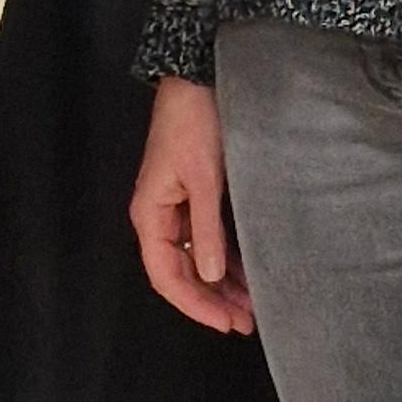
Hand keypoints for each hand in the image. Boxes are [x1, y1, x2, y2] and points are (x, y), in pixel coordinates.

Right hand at [129, 76, 255, 333]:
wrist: (197, 78)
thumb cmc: (194, 123)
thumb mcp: (204, 179)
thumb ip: (207, 229)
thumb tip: (211, 276)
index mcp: (150, 215)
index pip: (167, 276)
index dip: (195, 305)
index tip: (226, 323)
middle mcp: (159, 217)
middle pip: (180, 273)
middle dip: (211, 300)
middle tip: (246, 322)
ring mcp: (176, 208)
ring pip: (195, 259)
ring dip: (220, 283)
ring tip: (251, 305)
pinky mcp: (194, 197)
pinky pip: (205, 240)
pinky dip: (225, 259)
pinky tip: (246, 272)